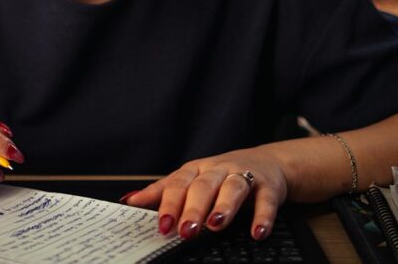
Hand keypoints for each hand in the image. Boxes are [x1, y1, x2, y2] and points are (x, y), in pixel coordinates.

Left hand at [123, 146, 287, 240]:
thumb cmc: (221, 176)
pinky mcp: (268, 186)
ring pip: (233, 188)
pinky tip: (257, 232)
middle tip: (185, 231)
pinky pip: (265, 201)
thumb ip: (162, 191)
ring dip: (224, 207)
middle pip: (203, 187)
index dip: (168, 203)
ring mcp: (244, 176)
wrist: (267, 163)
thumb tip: (129, 200)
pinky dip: (262, 217)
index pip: (178, 184)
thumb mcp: (191, 180)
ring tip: (216, 225)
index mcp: (196, 170)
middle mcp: (218, 170)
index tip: (161, 225)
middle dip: (193, 209)